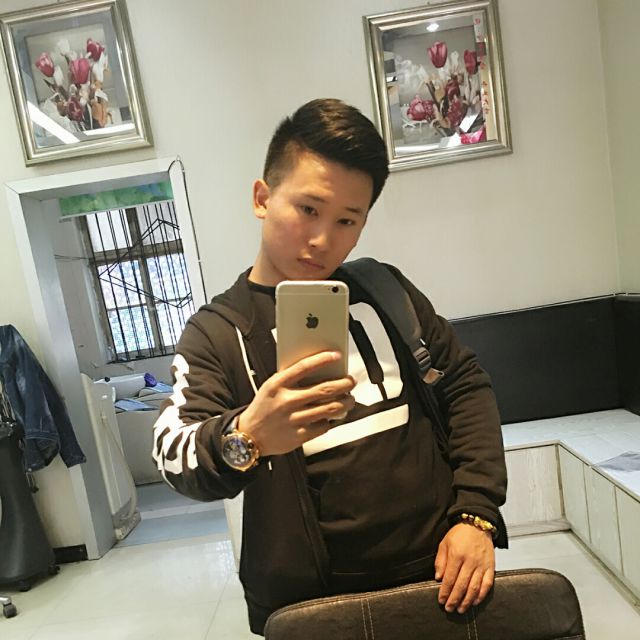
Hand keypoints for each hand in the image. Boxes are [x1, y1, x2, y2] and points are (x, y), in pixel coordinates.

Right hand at [238, 351, 355, 455]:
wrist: (250, 435)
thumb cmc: (264, 407)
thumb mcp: (271, 386)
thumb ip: (291, 378)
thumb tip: (319, 369)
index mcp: (278, 384)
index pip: (304, 367)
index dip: (323, 359)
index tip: (337, 355)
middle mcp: (287, 401)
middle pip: (325, 389)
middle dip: (344, 384)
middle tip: (350, 381)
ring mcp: (294, 419)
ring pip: (330, 408)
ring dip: (345, 402)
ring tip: (348, 399)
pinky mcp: (300, 435)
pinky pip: (324, 425)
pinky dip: (331, 420)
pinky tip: (330, 416)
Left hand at [434, 523, 494, 613]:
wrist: (477, 524)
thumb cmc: (459, 534)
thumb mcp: (444, 543)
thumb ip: (440, 561)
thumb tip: (439, 578)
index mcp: (457, 555)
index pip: (450, 579)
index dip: (445, 592)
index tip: (441, 600)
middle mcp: (470, 561)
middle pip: (461, 586)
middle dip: (454, 600)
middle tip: (449, 609)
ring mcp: (482, 565)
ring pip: (474, 588)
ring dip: (467, 601)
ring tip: (460, 609)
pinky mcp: (491, 567)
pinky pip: (487, 584)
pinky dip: (481, 595)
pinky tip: (475, 601)